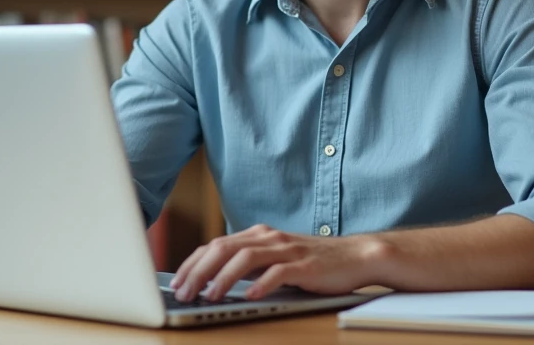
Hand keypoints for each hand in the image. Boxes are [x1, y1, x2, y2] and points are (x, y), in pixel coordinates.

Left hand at [169, 224, 385, 301]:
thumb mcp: (276, 259)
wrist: (356, 256)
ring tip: (209, 296)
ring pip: (245, 258)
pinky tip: (250, 297)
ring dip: (223, 278)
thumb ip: (250, 265)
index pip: (216, 245)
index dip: (193, 263)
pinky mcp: (304, 265)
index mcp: (259, 235)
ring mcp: (286, 250)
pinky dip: (262, 284)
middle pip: (223, 248)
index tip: (177, 282)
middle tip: (183, 292)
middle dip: (199, 271)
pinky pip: (278, 273)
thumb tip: (215, 281)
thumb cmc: (314, 263)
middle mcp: (269, 238)